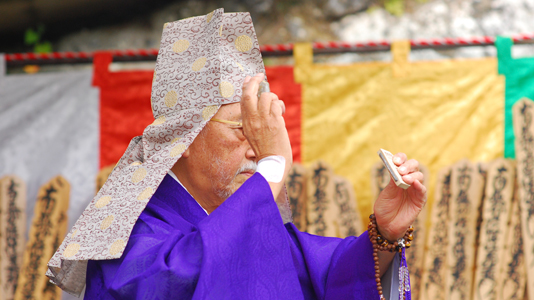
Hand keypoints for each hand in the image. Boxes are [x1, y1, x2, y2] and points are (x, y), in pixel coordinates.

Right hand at [240, 73, 292, 196]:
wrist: (273, 162)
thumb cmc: (266, 151)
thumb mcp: (253, 136)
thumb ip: (254, 121)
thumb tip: (259, 106)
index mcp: (245, 123)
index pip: (242, 100)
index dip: (246, 87)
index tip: (249, 78)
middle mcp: (252, 120)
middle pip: (249, 94)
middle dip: (254, 81)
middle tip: (260, 76)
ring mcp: (263, 120)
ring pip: (266, 96)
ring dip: (274, 97)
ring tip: (277, 107)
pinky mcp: (274, 121)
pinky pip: (276, 104)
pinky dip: (280, 105)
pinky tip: (281, 112)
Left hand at [373, 153, 426, 241]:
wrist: (386, 225)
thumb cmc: (385, 208)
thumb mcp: (386, 194)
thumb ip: (392, 183)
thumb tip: (395, 169)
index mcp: (398, 176)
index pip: (402, 161)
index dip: (400, 158)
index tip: (394, 160)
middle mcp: (408, 180)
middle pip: (413, 166)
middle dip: (407, 166)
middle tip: (400, 169)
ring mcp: (415, 190)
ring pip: (419, 176)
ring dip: (412, 175)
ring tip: (404, 179)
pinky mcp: (420, 200)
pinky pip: (423, 191)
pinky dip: (420, 186)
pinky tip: (415, 184)